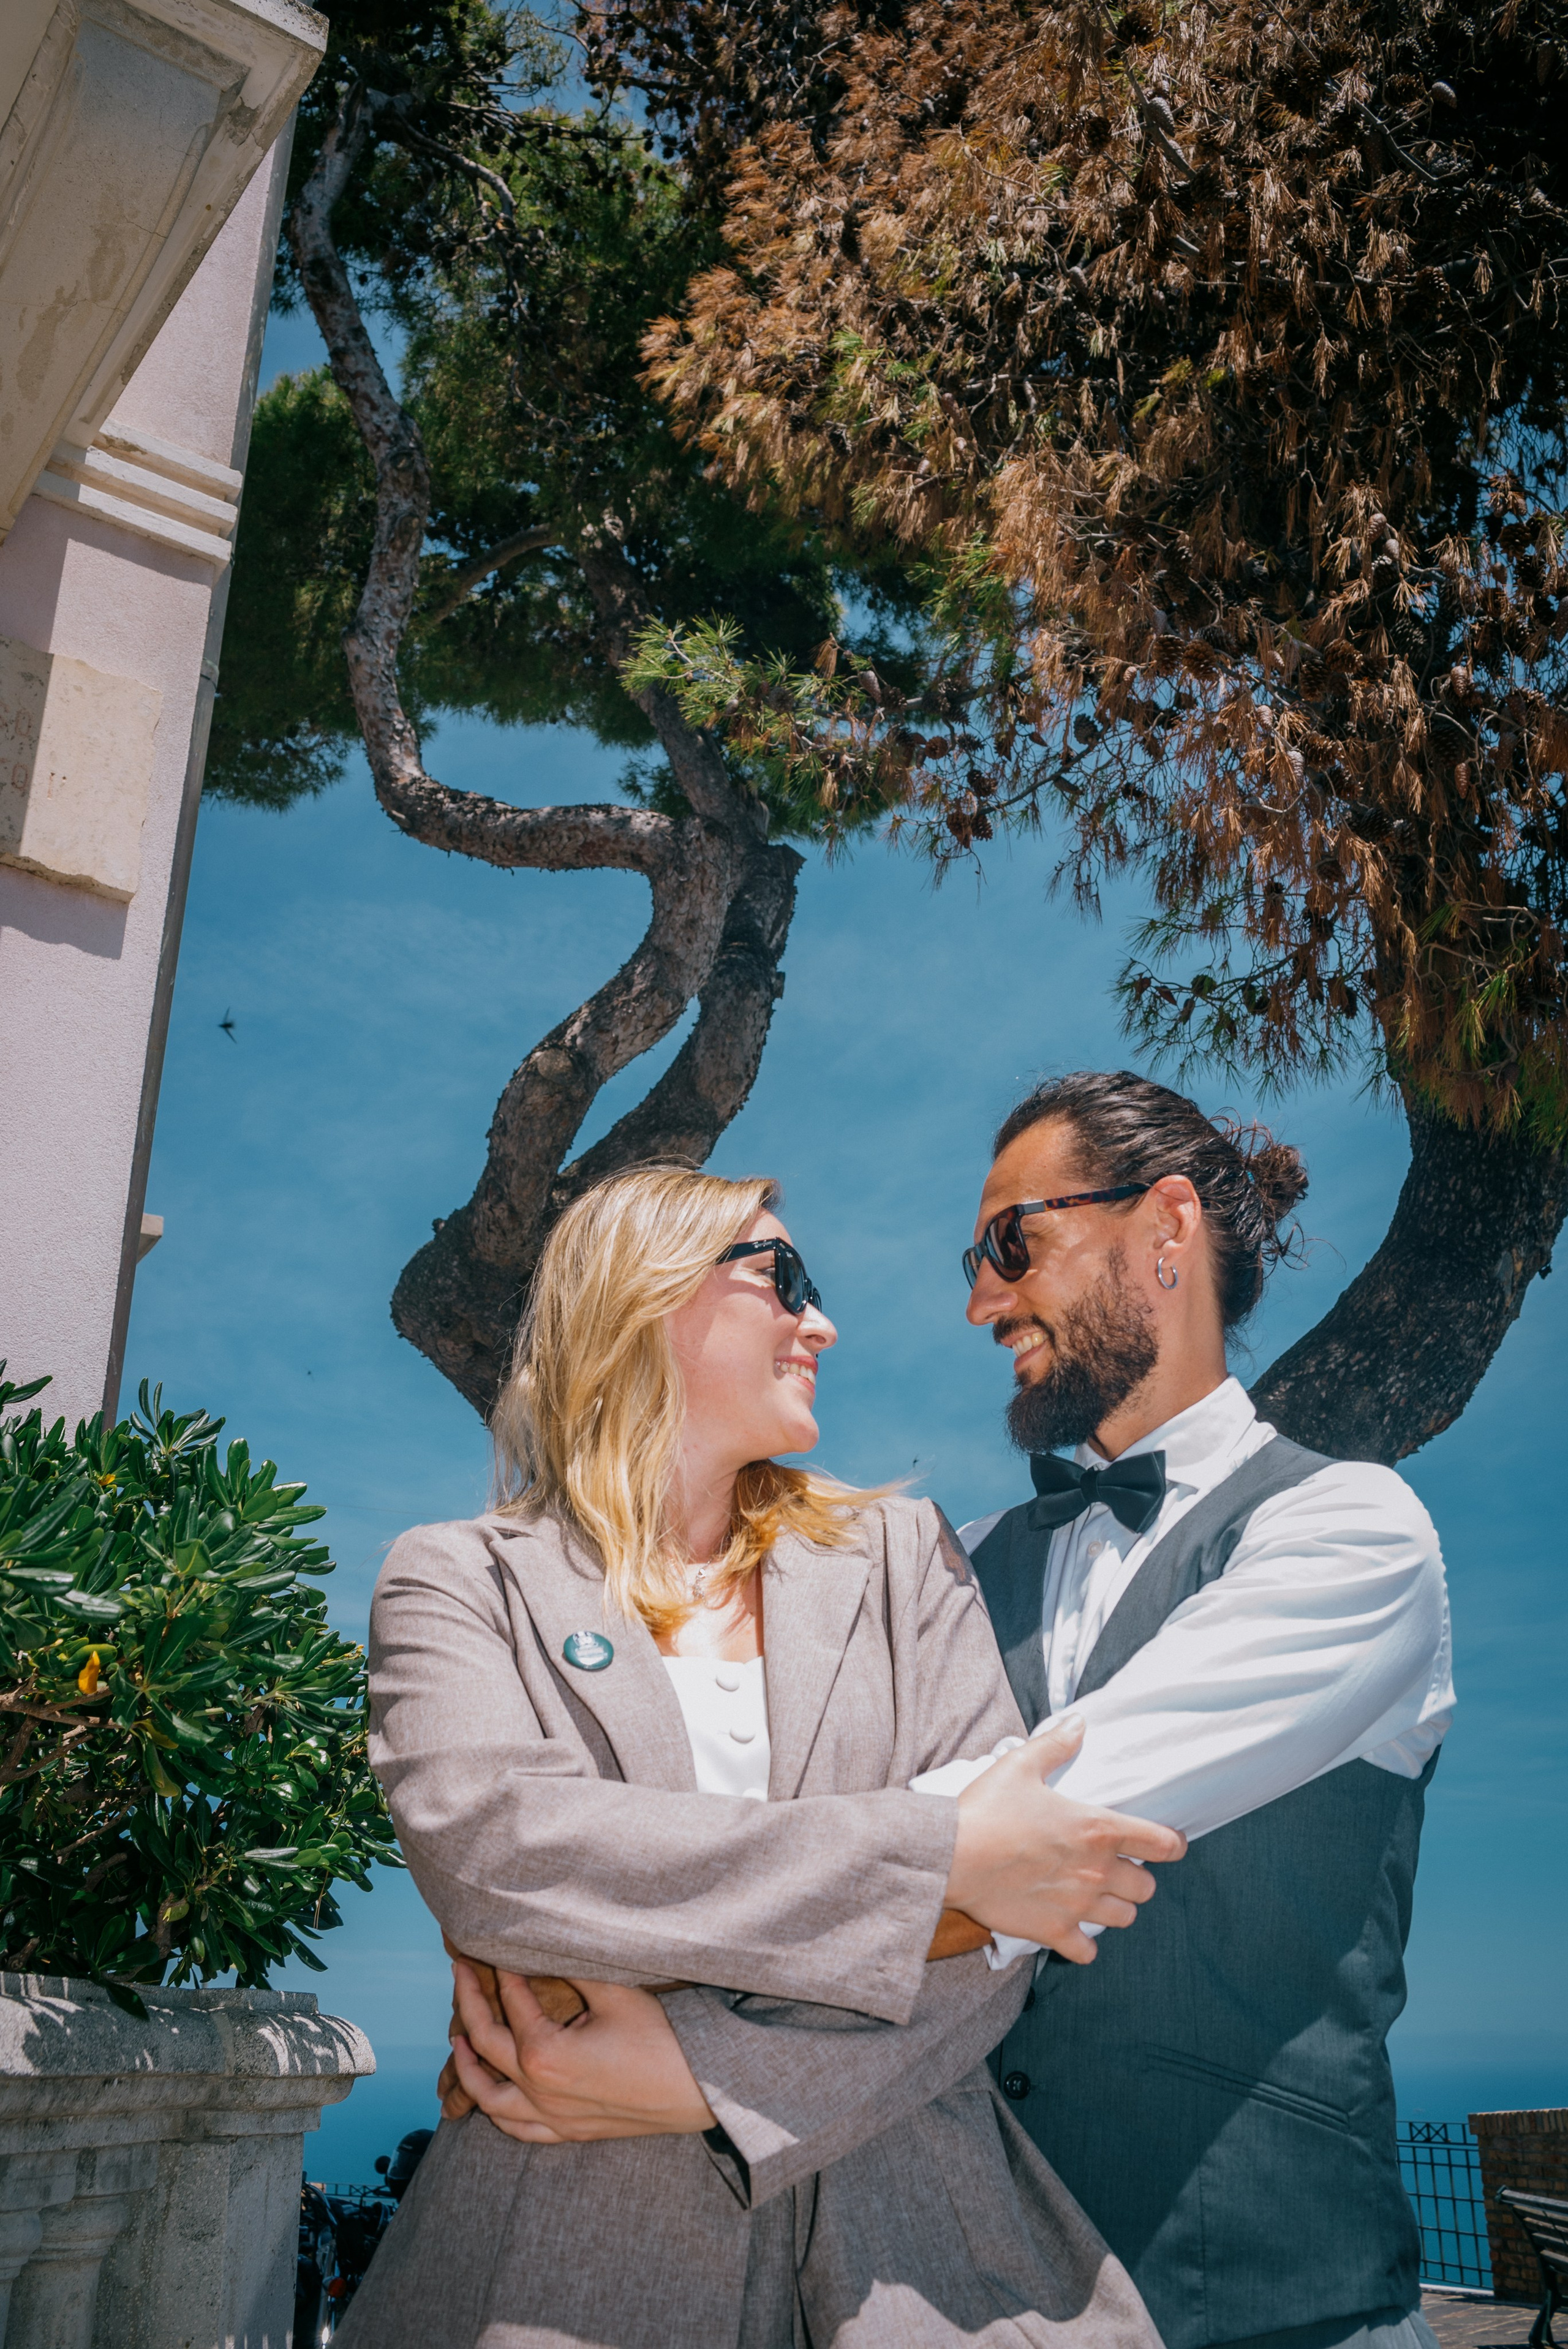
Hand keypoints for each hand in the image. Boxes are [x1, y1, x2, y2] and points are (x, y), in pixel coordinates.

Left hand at [439, 1960, 715, 2143]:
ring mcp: (552, 2118)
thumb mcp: (614, 1991)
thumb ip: (572, 1968)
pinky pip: (518, 2130)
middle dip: (469, 2004)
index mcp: (545, 2053)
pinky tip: (495, 2097)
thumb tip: (544, 1944)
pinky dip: (497, 2112)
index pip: (512, 2002)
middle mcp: (539, 2090)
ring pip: (490, 2100)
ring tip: (458, 2042)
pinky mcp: (569, 2133)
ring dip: (469, 2068)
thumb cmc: (660, 2039)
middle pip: (486, 2044)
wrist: (697, 2089)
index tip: (492, 1947)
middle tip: (460, 1975)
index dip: (501, 1970)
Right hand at [944, 1713, 1186, 1962]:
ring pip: (1125, 1918)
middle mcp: (1096, 1871)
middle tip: (1115, 1867)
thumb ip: (1057, 1744)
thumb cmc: (987, 1808)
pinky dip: (1084, 1944)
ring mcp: (1078, 1906)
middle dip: (1137, 1877)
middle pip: (1147, 1887)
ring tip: (1096, 1895)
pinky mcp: (1054, 1932)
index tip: (1167, 1844)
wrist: (951, 1855)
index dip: (1171, 1844)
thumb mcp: (1021, 1764)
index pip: (1160, 1843)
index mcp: (1097, 1829)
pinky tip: (1071, 1927)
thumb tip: (1079, 1721)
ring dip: (1115, 1907)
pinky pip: (1088, 1952)